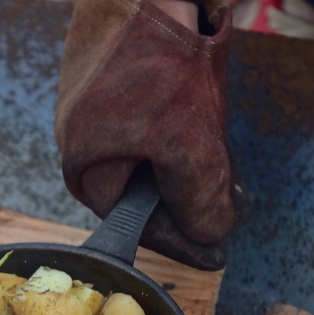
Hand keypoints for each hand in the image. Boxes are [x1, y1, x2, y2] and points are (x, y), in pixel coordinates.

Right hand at [55, 0, 236, 269]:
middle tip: (230, 201)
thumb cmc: (154, 61)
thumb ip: (200, 199)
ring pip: (150, 155)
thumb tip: (210, 235)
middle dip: (187, 197)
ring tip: (220, 157)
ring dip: (186, 160)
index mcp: (86, 173)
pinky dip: (177, 128)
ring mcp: (96, 114)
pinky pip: (149, 123)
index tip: (216, 253)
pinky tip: (202, 117)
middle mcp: (83, 148)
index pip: (138, 225)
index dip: (182, 241)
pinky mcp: (113, 84)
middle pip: (144, 191)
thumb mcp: (186, 144)